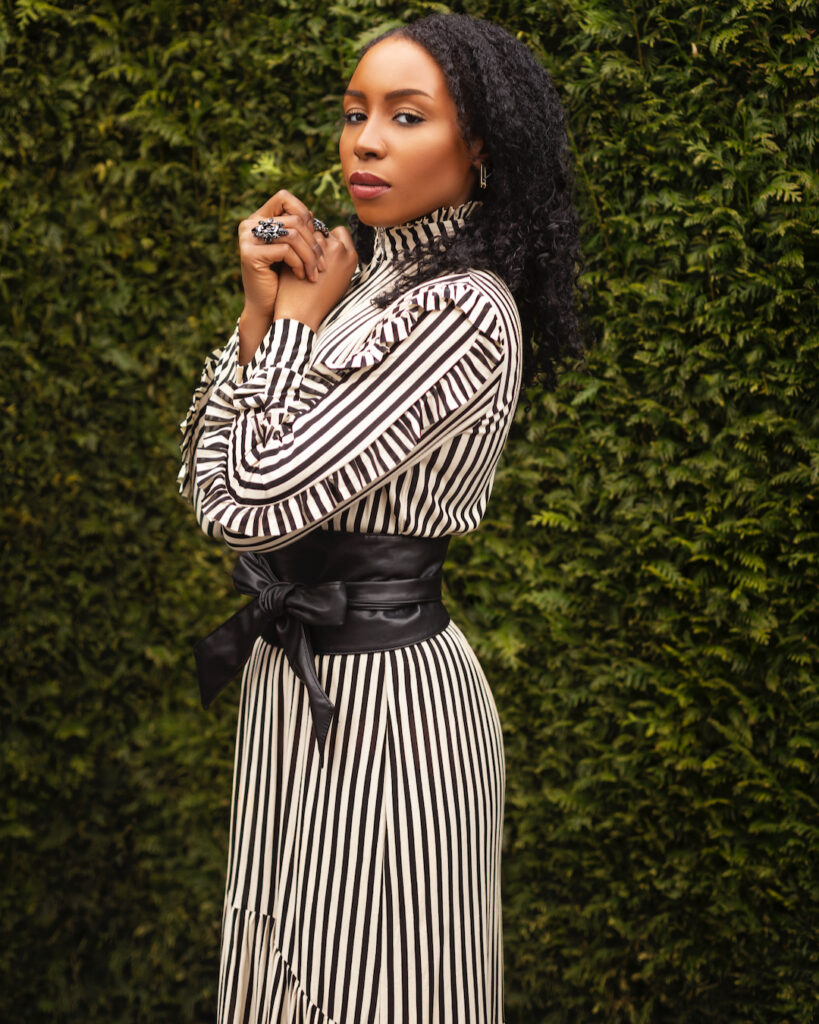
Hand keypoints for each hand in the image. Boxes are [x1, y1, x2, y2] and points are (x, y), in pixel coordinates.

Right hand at [237, 189, 327, 361]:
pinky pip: (285, 250)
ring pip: (292, 234)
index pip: (284, 198)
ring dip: (309, 256)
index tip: (316, 237)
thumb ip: (297, 232)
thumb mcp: (292, 252)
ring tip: (314, 272)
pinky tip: (302, 276)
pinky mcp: (250, 254)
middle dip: (313, 242)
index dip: (304, 213)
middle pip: (293, 219)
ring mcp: (247, 238)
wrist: (269, 309)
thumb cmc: (284, 280)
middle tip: (322, 263)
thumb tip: (314, 215)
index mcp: (258, 219)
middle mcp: (249, 224)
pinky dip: (298, 264)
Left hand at [273, 226, 357, 332]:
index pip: (341, 233)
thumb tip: (327, 237)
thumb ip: (335, 257)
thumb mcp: (336, 279)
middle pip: (324, 231)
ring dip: (302, 242)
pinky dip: (292, 245)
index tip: (317, 253)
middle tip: (304, 259)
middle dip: (313, 242)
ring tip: (296, 262)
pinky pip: (298, 237)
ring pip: (310, 232)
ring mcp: (325, 248)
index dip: (328, 239)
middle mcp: (342, 249)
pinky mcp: (308, 250)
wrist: (302, 314)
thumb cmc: (317, 301)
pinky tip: (288, 260)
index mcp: (352, 257)